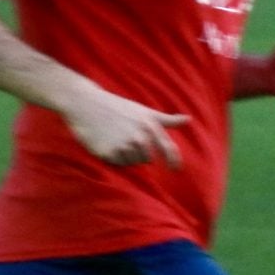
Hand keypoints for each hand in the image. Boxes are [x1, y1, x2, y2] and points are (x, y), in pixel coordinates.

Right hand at [63, 87, 189, 168]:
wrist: (86, 104)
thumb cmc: (118, 107)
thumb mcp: (144, 111)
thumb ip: (167, 120)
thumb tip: (188, 119)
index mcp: (149, 126)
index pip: (167, 148)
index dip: (174, 161)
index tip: (176, 170)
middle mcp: (138, 137)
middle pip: (147, 160)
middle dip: (139, 153)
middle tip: (126, 138)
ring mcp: (123, 146)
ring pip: (132, 163)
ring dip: (126, 156)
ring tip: (116, 139)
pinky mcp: (107, 153)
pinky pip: (117, 163)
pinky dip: (114, 157)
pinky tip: (107, 143)